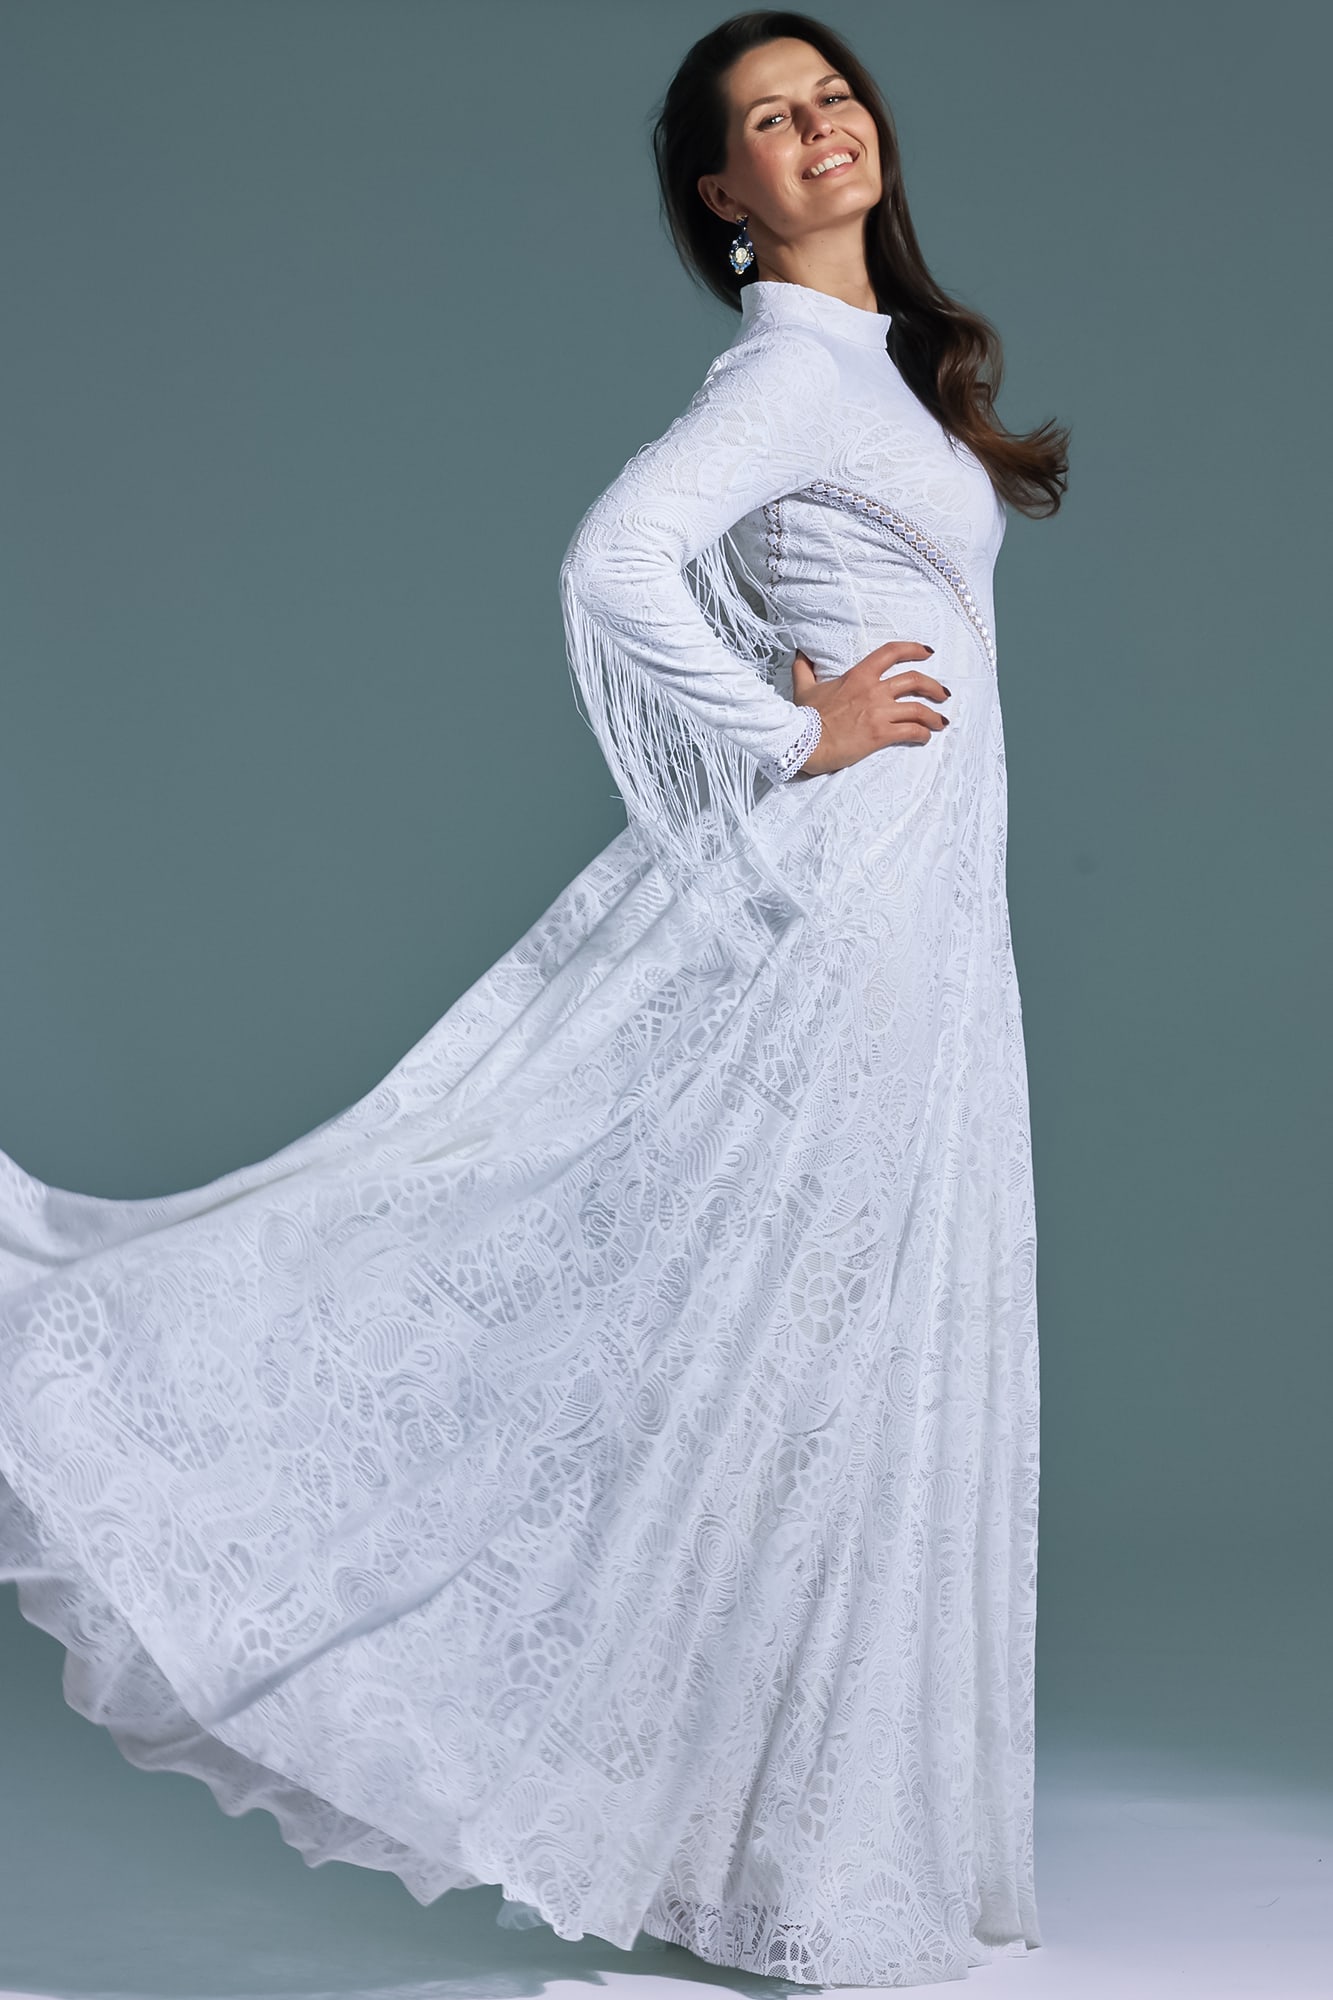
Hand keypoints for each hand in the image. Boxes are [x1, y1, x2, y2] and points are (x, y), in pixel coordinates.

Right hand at [790, 642, 949, 777]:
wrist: (803, 742)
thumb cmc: (804, 717)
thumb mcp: (803, 688)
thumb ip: (805, 669)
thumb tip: (801, 655)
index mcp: (858, 676)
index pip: (891, 653)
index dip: (913, 649)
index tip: (927, 652)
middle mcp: (874, 690)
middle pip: (914, 681)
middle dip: (933, 686)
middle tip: (942, 693)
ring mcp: (879, 712)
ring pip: (919, 709)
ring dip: (934, 715)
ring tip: (940, 721)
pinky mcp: (881, 734)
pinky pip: (911, 731)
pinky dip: (922, 734)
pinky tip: (925, 737)